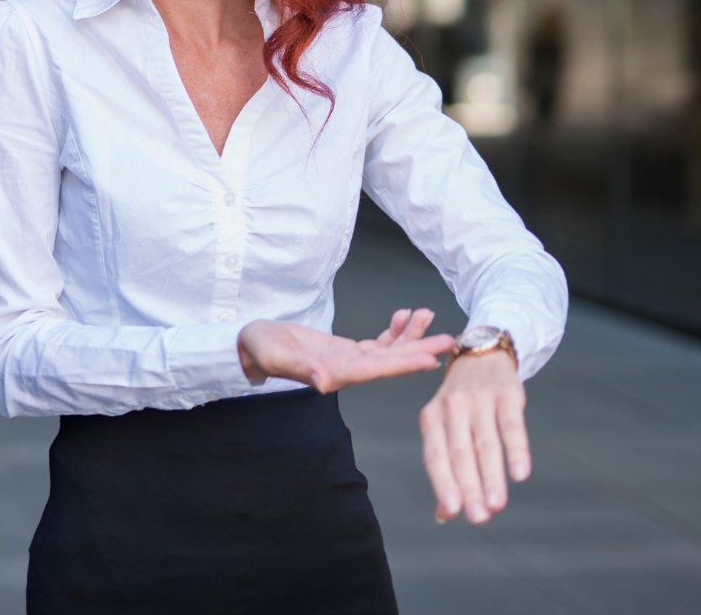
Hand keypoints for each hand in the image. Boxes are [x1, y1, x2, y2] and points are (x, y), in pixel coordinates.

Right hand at [237, 309, 454, 392]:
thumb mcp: (277, 356)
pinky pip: (376, 342)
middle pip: (391, 360)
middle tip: (450, 339)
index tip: (430, 359)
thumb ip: (301, 369)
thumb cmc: (260, 350)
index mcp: (337, 373)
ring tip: (428, 315)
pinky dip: (392, 330)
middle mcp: (349, 370)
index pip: (377, 369)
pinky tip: (404, 316)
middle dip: (420, 348)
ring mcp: (349, 360)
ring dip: (409, 335)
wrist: (251, 346)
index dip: (404, 363)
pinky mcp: (345, 350)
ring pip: (388, 349)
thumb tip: (325, 384)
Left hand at [420, 350, 527, 525]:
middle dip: (469, 487)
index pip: (436, 456)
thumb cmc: (461, 403)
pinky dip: (516, 450)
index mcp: (432, 417)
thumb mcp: (445, 426)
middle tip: (479, 518)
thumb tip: (444, 516)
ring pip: (486, 443)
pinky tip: (520, 474)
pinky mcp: (506, 393)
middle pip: (460, 453)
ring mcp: (479, 398)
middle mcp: (452, 406)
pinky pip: (512, 426)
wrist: (481, 353)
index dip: (444, 483)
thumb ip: (446, 469)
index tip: (452, 512)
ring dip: (492, 476)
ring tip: (497, 505)